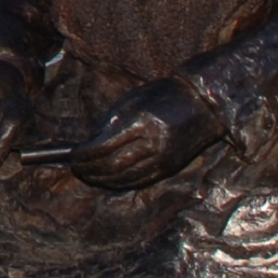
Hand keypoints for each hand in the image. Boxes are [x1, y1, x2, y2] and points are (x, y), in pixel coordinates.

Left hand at [62, 80, 220, 188]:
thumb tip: (90, 144)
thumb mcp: (133, 100)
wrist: (204, 103)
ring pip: (125, 177)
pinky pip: (140, 180)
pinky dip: (121, 182)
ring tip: (88, 175)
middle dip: (90, 169)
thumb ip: (111, 122)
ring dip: (102, 179)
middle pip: (112, 165)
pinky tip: (109, 180)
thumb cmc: (164, 95)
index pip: (104, 147)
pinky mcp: (170, 167)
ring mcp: (163, 158)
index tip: (73, 155)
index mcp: (142, 122)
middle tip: (76, 168)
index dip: (85, 155)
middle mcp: (153, 143)